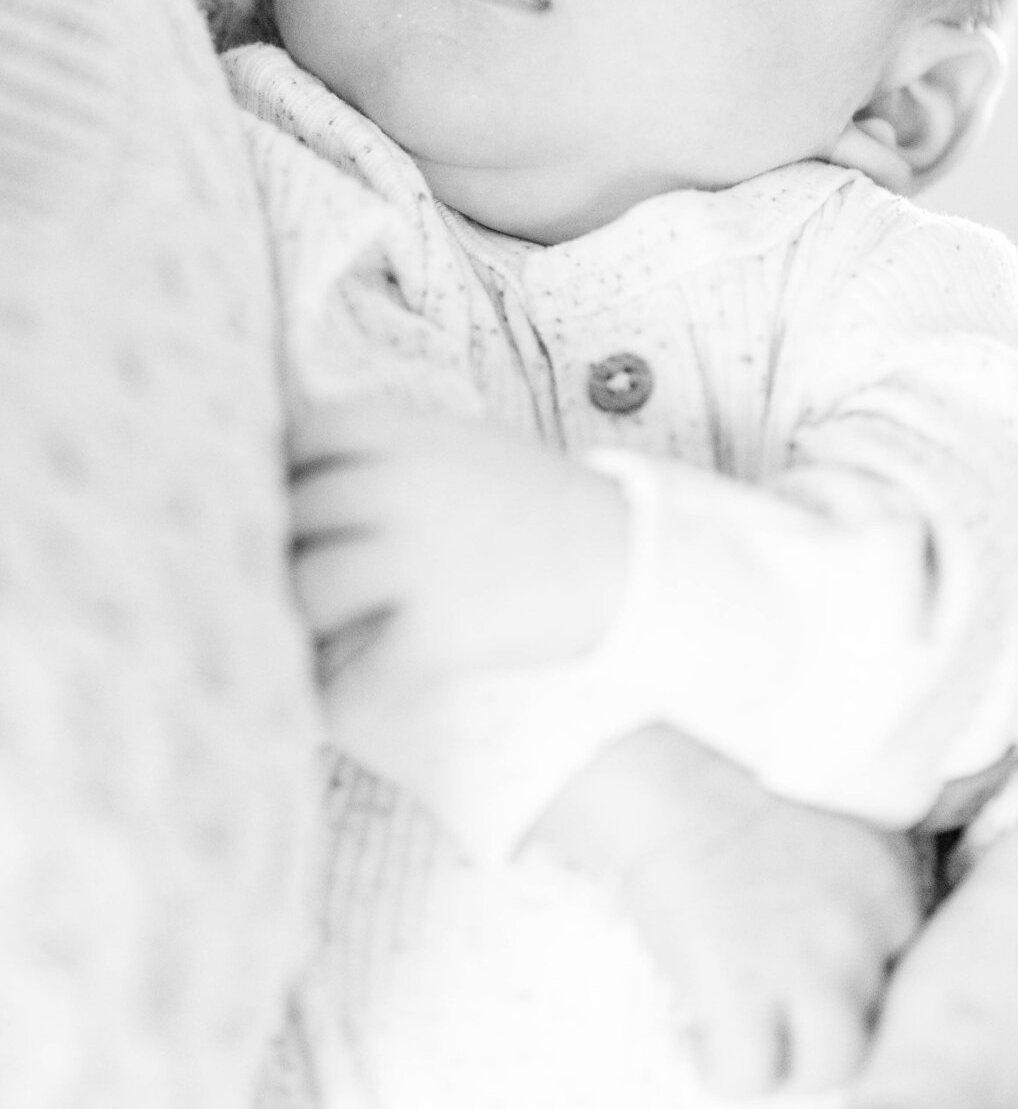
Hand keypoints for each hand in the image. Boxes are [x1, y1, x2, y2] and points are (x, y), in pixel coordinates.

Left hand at [288, 395, 627, 685]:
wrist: (629, 560)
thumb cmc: (540, 502)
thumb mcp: (464, 445)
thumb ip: (389, 450)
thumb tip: (299, 477)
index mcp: (407, 433)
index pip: (302, 438)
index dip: (279, 476)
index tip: (274, 506)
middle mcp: (401, 487)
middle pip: (292, 517)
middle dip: (277, 552)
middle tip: (264, 584)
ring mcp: (417, 558)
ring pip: (307, 591)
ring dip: (295, 621)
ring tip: (294, 643)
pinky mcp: (436, 632)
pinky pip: (350, 674)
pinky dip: (329, 696)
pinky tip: (322, 707)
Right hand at [533, 724, 924, 1098]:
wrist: (663, 773)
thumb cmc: (727, 780)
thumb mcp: (830, 813)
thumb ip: (856, 873)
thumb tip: (846, 909)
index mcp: (888, 881)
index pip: (903, 967)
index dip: (857, 979)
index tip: (812, 972)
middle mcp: (863, 930)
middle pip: (877, 1020)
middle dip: (827, 1022)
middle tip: (781, 1013)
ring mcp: (809, 968)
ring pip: (833, 1065)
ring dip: (790, 1061)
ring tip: (749, 1040)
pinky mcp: (744, 995)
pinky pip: (752, 1077)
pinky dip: (722, 1069)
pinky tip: (700, 1034)